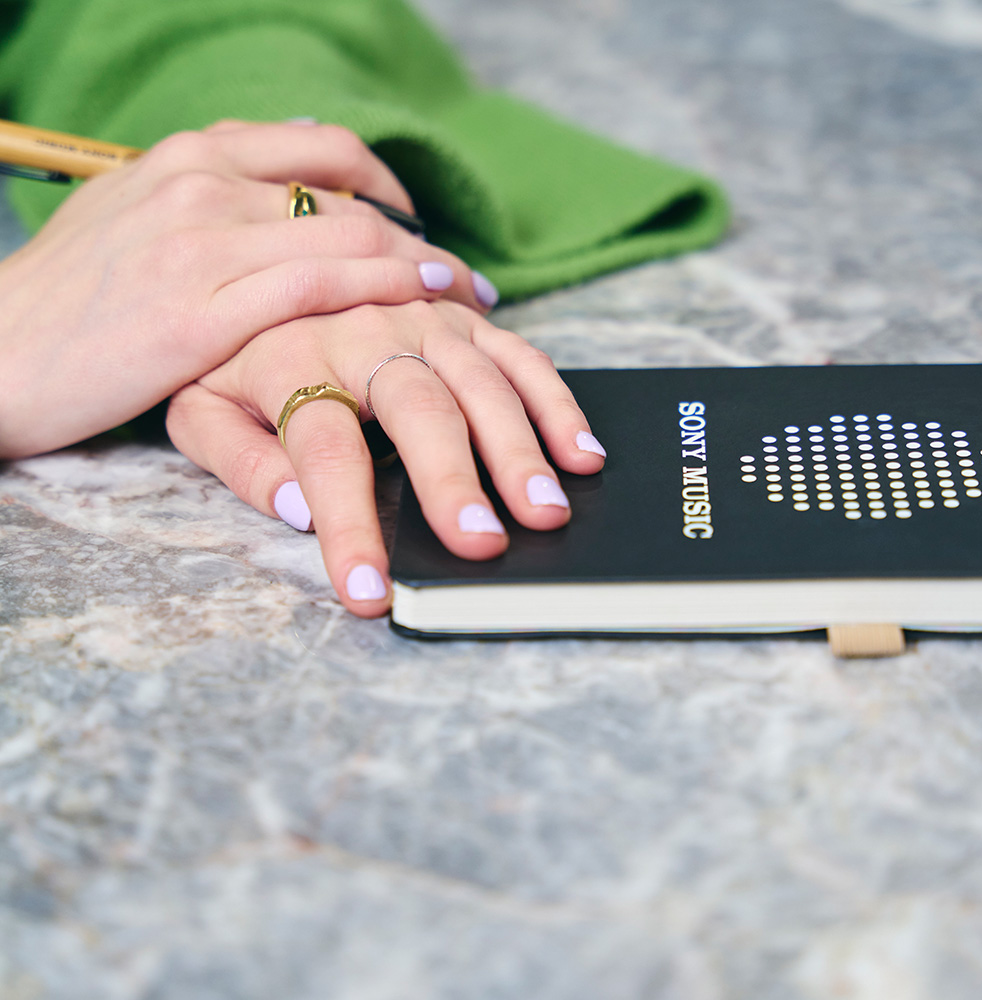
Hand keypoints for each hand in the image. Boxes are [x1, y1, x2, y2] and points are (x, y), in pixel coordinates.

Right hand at [0, 120, 495, 457]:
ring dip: (422, 265)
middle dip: (421, 233)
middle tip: (462, 272)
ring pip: (348, 234)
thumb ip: (204, 195)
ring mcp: (202, 241)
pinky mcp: (202, 309)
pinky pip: (320, 285)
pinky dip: (386, 289)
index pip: (320, 150)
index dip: (387, 185)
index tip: (421, 223)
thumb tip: (279, 183)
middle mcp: (202, 183)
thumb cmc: (67, 298)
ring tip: (463, 295)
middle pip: (349, 191)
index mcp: (188, 157)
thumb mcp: (132, 216)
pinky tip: (426, 305)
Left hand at [165, 300, 606, 617]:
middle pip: (417, 408)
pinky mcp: (463, 319)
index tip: (369, 593)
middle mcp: (364, 332)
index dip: (348, 525)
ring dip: (519, 448)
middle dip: (451, 479)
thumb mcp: (200, 408)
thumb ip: (238, 458)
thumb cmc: (234, 361)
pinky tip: (581, 454)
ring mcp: (421, 319)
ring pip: (480, 381)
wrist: (263, 276)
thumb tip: (296, 511)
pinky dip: (556, 404)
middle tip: (481, 545)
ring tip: (547, 510)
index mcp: (290, 360)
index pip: (323, 453)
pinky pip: (520, 356)